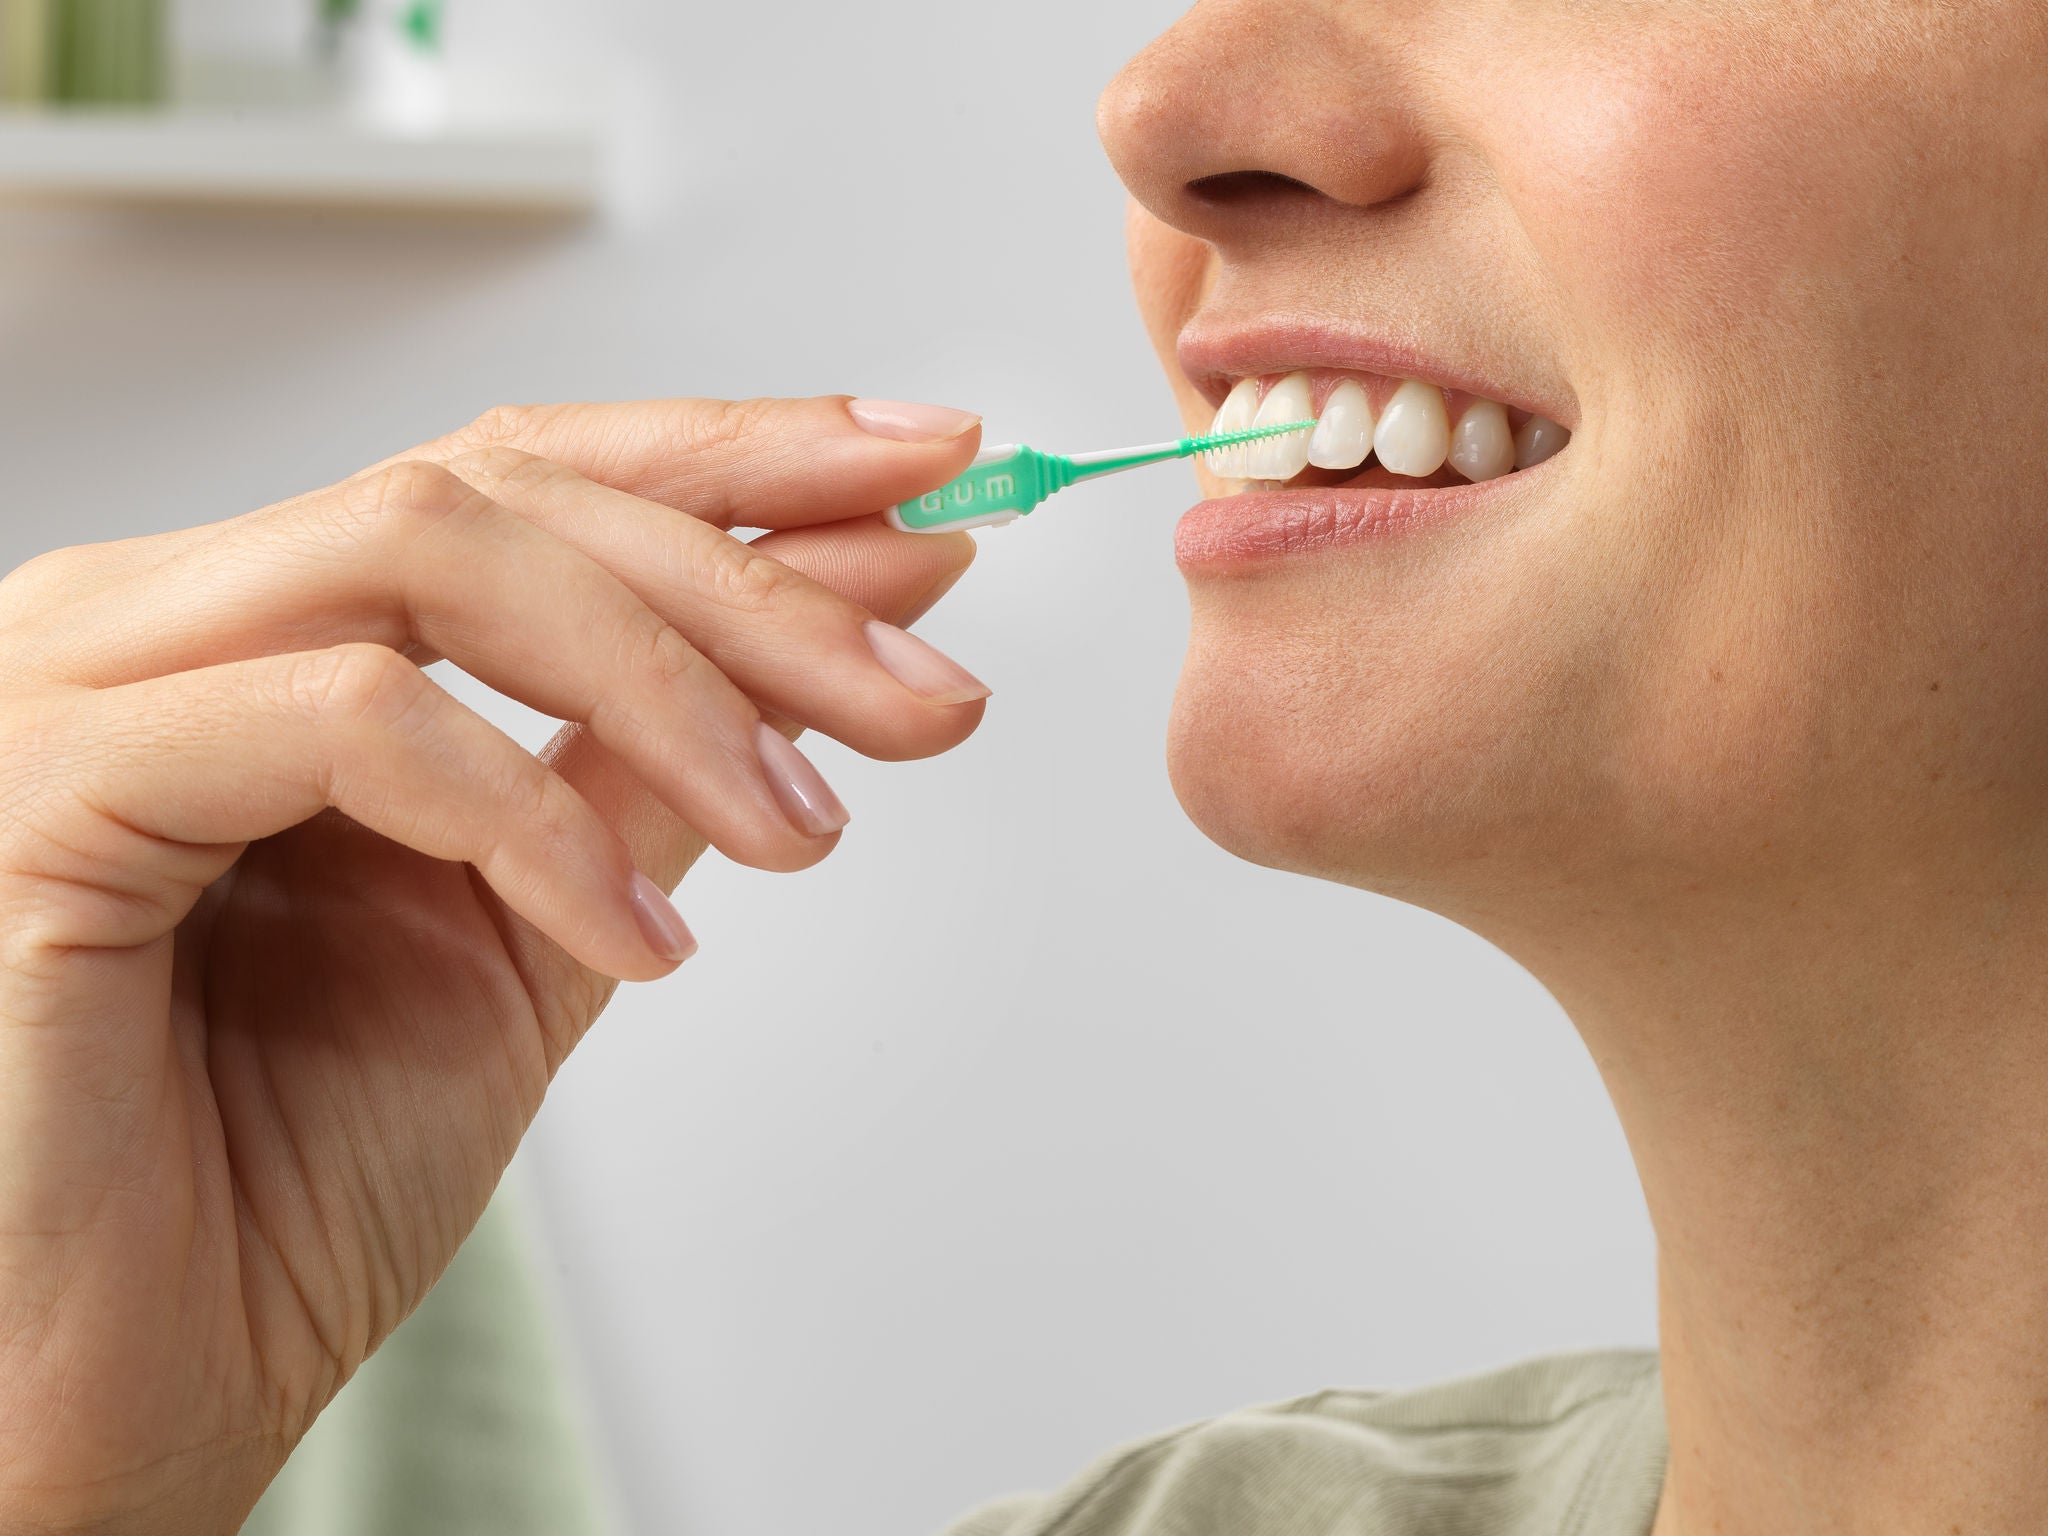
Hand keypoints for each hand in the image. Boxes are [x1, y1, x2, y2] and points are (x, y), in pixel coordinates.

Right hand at [0, 396, 989, 1532]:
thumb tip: (849, 629)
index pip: (519, 478)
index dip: (732, 454)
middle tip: (927, 684)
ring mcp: (85, 689)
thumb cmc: (278, 1187)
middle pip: (497, 490)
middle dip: (753, 577)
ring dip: (673, 680)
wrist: (115, 1406)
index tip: (926, 477)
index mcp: (268, 637)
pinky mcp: (44, 795)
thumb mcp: (539, 937)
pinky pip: (347, 720)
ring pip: (428, 550)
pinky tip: (636, 943)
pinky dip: (530, 816)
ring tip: (811, 826)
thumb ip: (655, 771)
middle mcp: (163, 623)